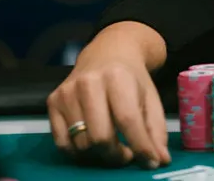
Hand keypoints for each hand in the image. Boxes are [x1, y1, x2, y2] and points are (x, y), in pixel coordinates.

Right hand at [45, 22, 170, 168]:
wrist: (108, 51)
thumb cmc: (131, 78)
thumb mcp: (151, 98)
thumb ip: (156, 130)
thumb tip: (160, 160)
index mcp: (117, 77)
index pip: (127, 120)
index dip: (140, 146)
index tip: (150, 161)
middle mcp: (89, 83)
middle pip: (100, 137)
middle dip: (116, 155)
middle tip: (126, 154)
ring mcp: (67, 92)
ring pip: (81, 143)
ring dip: (99, 154)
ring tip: (112, 145)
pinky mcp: (53, 101)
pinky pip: (62, 143)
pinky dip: (78, 152)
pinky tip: (92, 142)